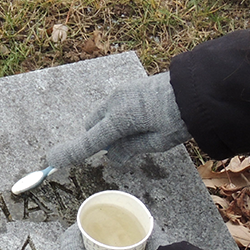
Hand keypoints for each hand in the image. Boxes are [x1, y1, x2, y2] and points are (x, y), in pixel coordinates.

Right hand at [46, 72, 190, 166]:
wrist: (197, 89)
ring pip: (103, 116)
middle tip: (122, 148)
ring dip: (110, 128)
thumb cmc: (179, 118)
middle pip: (92, 126)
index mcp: (120, 120)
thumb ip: (129, 149)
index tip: (52, 161)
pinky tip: (142, 120)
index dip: (70, 153)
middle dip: (99, 139)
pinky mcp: (128, 88)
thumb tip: (112, 155)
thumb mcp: (156, 143)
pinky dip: (118, 118)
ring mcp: (121, 93)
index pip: (89, 141)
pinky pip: (114, 107)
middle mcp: (115, 103)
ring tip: (139, 132)